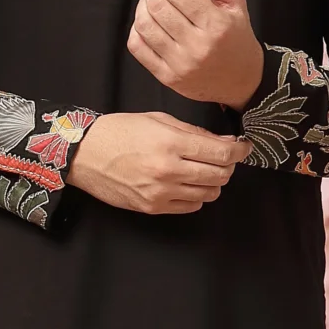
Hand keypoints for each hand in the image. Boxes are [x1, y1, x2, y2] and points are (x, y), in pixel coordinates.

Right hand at [66, 111, 246, 214]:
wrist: (84, 154)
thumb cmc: (119, 131)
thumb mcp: (158, 120)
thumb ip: (193, 132)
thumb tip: (224, 142)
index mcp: (171, 143)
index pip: (221, 153)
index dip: (240, 150)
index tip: (244, 147)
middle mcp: (169, 170)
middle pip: (220, 175)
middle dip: (229, 166)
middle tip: (223, 158)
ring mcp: (161, 192)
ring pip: (209, 193)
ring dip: (213, 181)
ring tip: (203, 170)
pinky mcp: (153, 207)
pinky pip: (191, 206)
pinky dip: (197, 195)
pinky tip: (187, 184)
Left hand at [128, 0, 264, 107]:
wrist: (241, 80)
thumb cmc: (237, 37)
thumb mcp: (235, 1)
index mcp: (216, 24)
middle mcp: (198, 46)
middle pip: (157, 6)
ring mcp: (180, 64)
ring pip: (144, 25)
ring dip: (143, 5)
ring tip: (154, 1)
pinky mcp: (167, 77)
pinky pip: (137, 47)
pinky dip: (136, 29)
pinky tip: (149, 23)